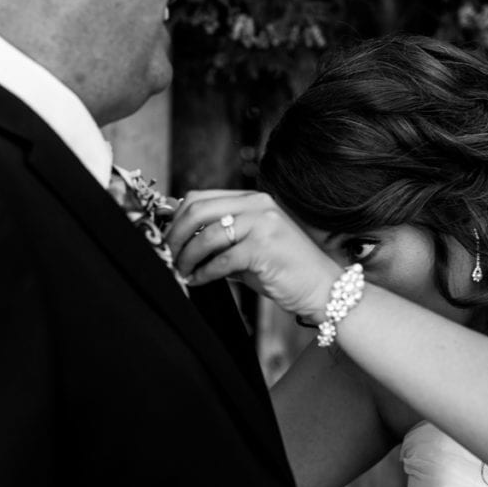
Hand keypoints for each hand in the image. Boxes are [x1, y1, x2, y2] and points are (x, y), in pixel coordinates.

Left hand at [165, 190, 341, 319]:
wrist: (323, 288)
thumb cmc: (284, 270)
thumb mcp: (249, 247)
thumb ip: (220, 240)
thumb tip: (179, 240)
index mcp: (252, 199)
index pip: (200, 198)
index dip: (175, 219)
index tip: (165, 239)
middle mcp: (257, 204)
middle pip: (197, 209)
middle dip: (175, 236)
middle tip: (168, 256)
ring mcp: (263, 223)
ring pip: (206, 235)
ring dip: (187, 257)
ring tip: (182, 272)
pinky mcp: (264, 247)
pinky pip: (221, 259)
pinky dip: (203, 273)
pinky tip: (198, 280)